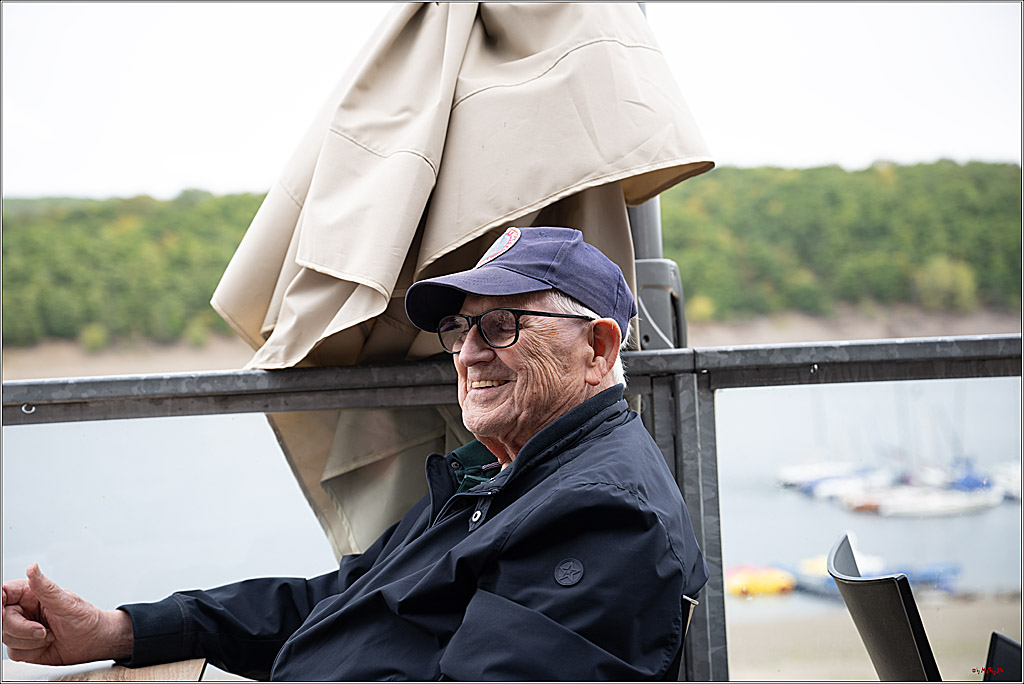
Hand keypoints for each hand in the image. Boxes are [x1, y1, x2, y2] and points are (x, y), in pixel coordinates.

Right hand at [2, 563, 132, 664]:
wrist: (93, 641)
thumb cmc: (84, 618)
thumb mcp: (66, 602)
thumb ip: (45, 587)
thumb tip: (32, 567)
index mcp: (30, 593)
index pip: (3, 593)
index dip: (0, 602)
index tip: (4, 611)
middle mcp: (22, 610)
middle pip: (2, 620)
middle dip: (23, 629)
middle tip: (44, 630)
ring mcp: (21, 629)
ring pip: (6, 637)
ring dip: (31, 641)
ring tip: (51, 634)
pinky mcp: (22, 647)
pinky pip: (14, 652)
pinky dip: (32, 651)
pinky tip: (47, 644)